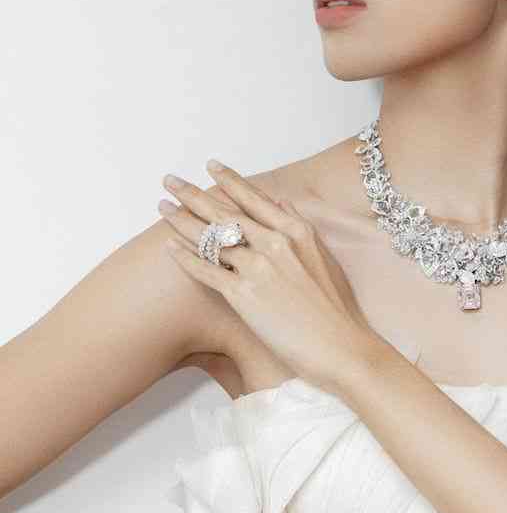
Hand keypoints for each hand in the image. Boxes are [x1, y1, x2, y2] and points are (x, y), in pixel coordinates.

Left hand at [156, 161, 379, 394]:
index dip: (230, 180)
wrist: (338, 346)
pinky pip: (205, 270)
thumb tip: (283, 204)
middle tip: (170, 180)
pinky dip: (185, 257)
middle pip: (224, 213)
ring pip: (210, 237)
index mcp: (296, 231)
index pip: (255, 198)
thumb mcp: (323, 258)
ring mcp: (257, 267)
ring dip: (181, 220)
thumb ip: (300, 227)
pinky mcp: (242, 295)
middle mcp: (275, 242)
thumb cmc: (335, 309)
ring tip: (162, 207)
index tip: (210, 166)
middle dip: (193, 194)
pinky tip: (169, 247)